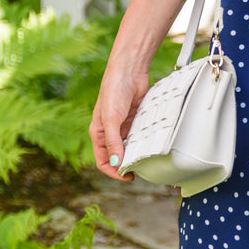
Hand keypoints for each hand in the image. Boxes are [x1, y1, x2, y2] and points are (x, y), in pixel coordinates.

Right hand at [89, 61, 148, 180]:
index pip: (103, 161)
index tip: (127, 177)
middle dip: (125, 166)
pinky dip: (143, 143)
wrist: (129, 71)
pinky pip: (139, 137)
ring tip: (146, 162)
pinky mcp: (134, 120)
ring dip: (135, 155)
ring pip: (128, 148)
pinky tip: (150, 146)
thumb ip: (113, 142)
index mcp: (98, 133)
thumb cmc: (113, 91)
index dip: (113, 172)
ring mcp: (123, 127)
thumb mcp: (111, 119)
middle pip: (116, 157)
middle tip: (140, 172)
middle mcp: (109, 132)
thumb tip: (117, 163)